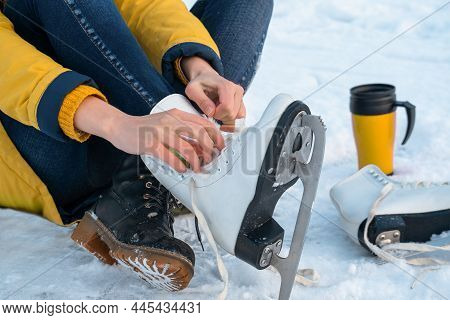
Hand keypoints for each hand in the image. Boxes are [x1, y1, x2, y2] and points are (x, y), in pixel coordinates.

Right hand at [74, 97, 224, 172]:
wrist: (120, 126)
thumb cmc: (146, 128)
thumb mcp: (167, 122)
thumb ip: (183, 129)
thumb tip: (203, 146)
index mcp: (177, 114)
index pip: (203, 123)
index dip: (216, 136)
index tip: (220, 146)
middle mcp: (170, 121)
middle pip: (199, 134)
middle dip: (209, 149)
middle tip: (211, 159)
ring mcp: (160, 132)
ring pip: (186, 147)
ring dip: (195, 161)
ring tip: (196, 168)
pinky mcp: (150, 144)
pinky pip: (170, 157)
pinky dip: (180, 165)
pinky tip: (182, 169)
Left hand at [181, 56, 245, 131]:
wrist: (207, 78)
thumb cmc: (200, 84)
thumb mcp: (192, 90)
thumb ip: (201, 101)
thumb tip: (211, 112)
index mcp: (227, 86)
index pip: (227, 108)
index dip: (217, 114)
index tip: (209, 111)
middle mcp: (237, 90)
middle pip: (232, 114)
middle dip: (220, 117)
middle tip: (211, 110)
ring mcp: (241, 97)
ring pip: (238, 117)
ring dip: (226, 118)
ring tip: (216, 110)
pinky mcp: (241, 103)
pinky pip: (240, 117)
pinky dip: (230, 119)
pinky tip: (222, 114)